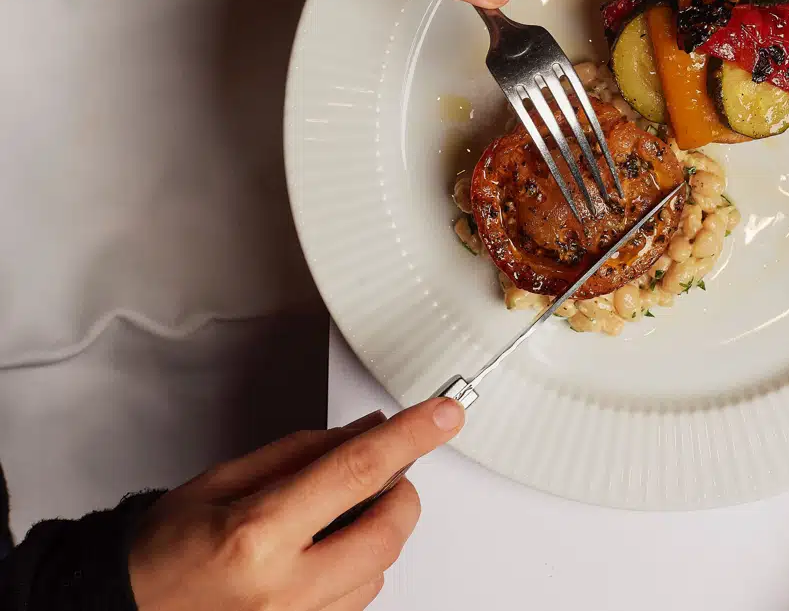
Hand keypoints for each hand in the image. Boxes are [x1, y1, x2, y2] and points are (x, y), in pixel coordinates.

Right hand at [128, 397, 465, 610]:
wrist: (127, 610)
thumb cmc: (162, 553)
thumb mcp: (223, 481)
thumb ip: (304, 454)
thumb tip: (370, 431)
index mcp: (258, 535)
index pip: (357, 471)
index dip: (410, 437)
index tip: (444, 415)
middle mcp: (284, 588)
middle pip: (388, 529)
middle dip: (399, 492)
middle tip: (384, 473)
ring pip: (380, 568)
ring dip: (373, 534)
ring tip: (327, 523)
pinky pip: (359, 599)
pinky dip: (355, 569)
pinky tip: (320, 556)